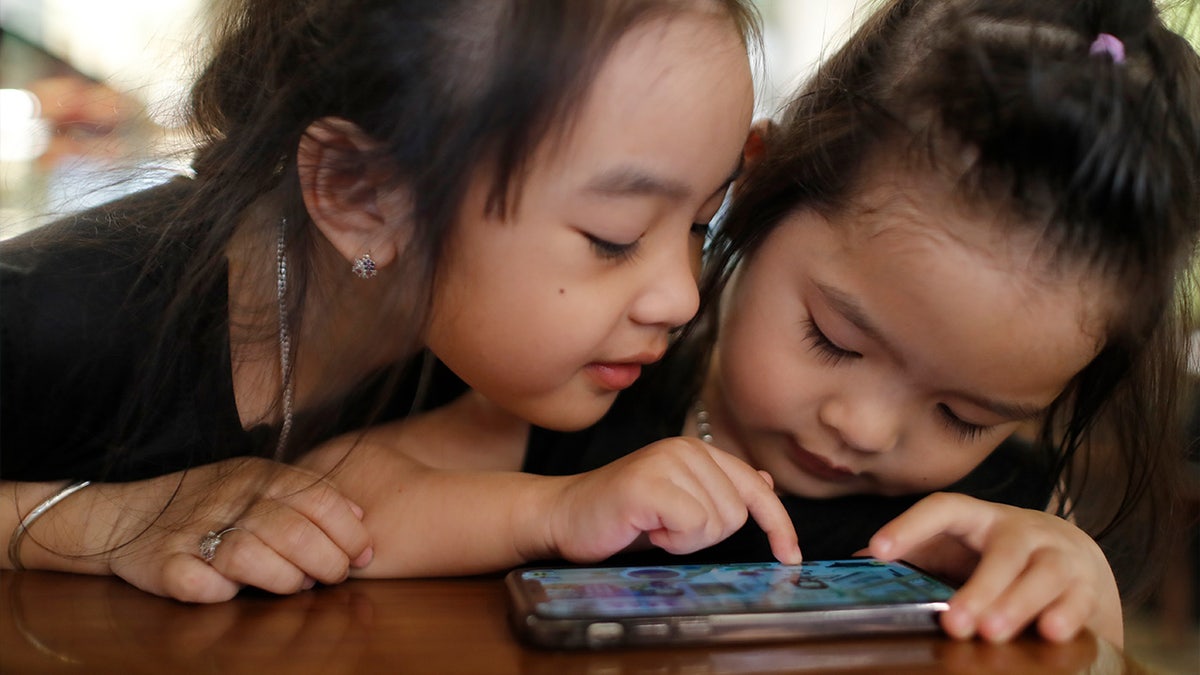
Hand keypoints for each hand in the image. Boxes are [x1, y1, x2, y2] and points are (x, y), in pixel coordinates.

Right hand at [18, 457, 371, 602]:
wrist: (126, 510)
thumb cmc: (210, 500)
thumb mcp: (260, 482)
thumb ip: (309, 494)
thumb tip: (359, 515)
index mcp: (259, 477)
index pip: (319, 498)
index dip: (349, 531)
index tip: (364, 555)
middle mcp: (230, 500)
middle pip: (293, 531)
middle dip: (327, 561)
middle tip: (335, 577)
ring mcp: (195, 531)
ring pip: (251, 555)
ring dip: (283, 578)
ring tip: (295, 585)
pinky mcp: (163, 564)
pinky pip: (198, 583)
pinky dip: (219, 591)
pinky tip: (233, 591)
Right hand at [542, 437, 801, 564]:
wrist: (563, 517)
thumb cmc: (622, 516)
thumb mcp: (679, 503)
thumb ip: (720, 490)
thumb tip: (766, 481)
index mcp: (697, 451)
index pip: (756, 488)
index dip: (779, 524)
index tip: (790, 556)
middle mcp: (685, 449)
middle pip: (738, 512)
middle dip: (707, 536)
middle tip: (667, 529)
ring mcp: (666, 462)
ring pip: (717, 521)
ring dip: (687, 540)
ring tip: (654, 526)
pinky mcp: (648, 483)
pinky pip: (692, 525)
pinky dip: (672, 540)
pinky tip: (646, 528)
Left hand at [866, 492, 1122, 647]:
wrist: (1076, 560)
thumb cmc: (996, 559)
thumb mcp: (956, 552)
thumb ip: (915, 558)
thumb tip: (853, 567)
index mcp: (979, 520)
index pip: (944, 509)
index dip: (910, 526)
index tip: (878, 551)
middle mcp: (1022, 531)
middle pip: (1003, 551)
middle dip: (979, 588)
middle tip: (953, 623)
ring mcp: (1058, 557)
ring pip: (1042, 575)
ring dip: (1016, 604)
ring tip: (992, 633)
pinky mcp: (1087, 587)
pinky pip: (1079, 599)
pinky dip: (1067, 616)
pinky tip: (1051, 634)